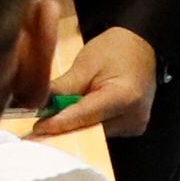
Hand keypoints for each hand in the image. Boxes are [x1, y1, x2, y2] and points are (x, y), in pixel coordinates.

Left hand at [41, 22, 157, 136]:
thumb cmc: (114, 50)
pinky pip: (102, 131)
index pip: (85, 116)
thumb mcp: (85, 64)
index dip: (59, 123)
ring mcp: (135, 125)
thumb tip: (38, 106)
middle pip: (90, 129)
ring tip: (58, 117)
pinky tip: (78, 116)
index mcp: (124, 97)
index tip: (38, 128)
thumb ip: (63, 88)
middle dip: (64, 127)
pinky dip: (87, 125)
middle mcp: (133, 117)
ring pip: (94, 133)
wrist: (141, 47)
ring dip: (75, 127)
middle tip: (40, 126)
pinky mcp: (132, 128)